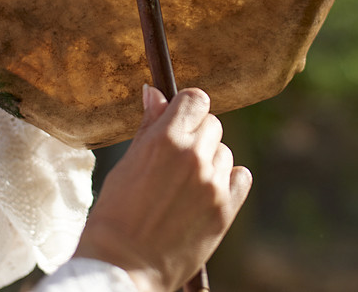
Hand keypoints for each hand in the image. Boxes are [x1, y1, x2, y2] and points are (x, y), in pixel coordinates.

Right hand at [74, 86, 252, 291]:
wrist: (123, 266)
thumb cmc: (116, 215)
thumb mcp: (126, 164)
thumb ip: (148, 126)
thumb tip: (154, 92)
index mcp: (165, 139)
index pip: (195, 99)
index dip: (187, 107)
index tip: (180, 119)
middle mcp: (194, 156)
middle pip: (212, 123)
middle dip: (197, 134)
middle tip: (177, 159)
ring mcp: (213, 183)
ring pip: (225, 151)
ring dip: (210, 160)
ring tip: (186, 185)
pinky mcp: (226, 208)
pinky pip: (241, 176)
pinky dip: (228, 180)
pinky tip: (207, 192)